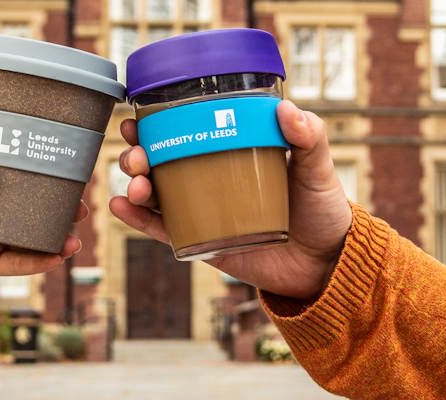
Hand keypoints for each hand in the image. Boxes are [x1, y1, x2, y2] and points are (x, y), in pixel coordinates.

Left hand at [0, 164, 83, 285]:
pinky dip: (36, 263)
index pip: (16, 180)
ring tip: (74, 240)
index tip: (67, 175)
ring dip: (54, 240)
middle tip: (80, 209)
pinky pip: (16, 264)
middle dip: (58, 212)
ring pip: (30, 239)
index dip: (42, 179)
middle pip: (32, 211)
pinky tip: (56, 258)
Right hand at [109, 100, 351, 299]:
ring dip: (134, 184)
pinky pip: (162, 229)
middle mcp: (209, 179)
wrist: (326, 263)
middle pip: (160, 161)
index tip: (138, 116)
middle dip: (137, 154)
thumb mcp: (317, 168)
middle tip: (137, 155)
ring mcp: (202, 210)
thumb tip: (287, 109)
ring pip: (155, 194)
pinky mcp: (200, 241)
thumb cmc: (322, 210)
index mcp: (229, 153)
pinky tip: (119, 207)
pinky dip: (138, 220)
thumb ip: (309, 138)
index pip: (185, 132)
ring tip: (135, 185)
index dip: (157, 123)